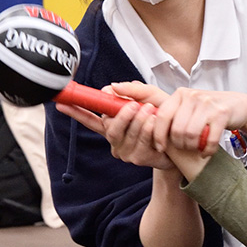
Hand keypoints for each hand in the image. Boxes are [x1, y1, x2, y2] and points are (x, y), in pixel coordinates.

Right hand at [57, 82, 173, 169]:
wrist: (185, 140)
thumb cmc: (167, 117)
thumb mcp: (152, 97)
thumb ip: (134, 90)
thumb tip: (111, 87)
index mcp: (114, 124)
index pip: (90, 118)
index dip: (75, 111)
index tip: (61, 102)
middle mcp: (116, 140)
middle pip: (109, 127)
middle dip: (121, 115)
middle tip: (135, 105)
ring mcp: (126, 152)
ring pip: (124, 134)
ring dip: (138, 120)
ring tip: (151, 110)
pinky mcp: (138, 159)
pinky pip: (139, 142)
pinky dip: (147, 129)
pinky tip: (155, 123)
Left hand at [149, 87, 246, 155]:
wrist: (238, 105)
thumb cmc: (208, 110)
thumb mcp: (187, 106)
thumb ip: (169, 113)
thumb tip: (143, 119)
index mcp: (179, 94)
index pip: (161, 116)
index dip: (158, 135)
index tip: (159, 147)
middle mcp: (192, 96)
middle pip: (176, 130)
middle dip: (179, 145)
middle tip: (185, 147)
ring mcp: (208, 104)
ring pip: (191, 135)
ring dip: (192, 147)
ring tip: (196, 147)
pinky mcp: (222, 114)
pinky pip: (208, 139)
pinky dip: (207, 150)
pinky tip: (206, 151)